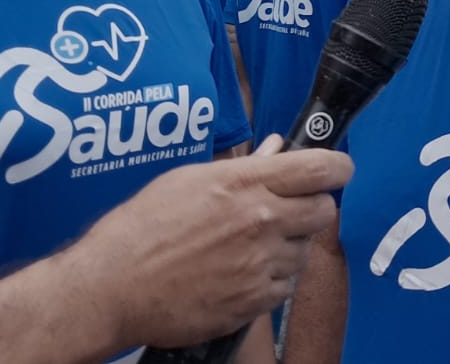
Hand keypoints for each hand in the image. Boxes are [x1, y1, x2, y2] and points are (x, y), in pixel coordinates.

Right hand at [63, 135, 353, 348]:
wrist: (111, 288)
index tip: (338, 170)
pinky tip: (238, 275)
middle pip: (325, 210)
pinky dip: (270, 280)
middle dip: (313, 209)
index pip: (319, 168)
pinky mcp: (254, 300)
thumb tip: (277, 148)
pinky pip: (285, 285)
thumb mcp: (188, 181)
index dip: (338, 167)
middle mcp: (259, 220)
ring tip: (246, 248)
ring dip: (287, 247)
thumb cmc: (141, 229)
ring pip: (303, 251)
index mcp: (242, 184)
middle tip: (288, 213)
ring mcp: (259, 263)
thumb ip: (243, 167)